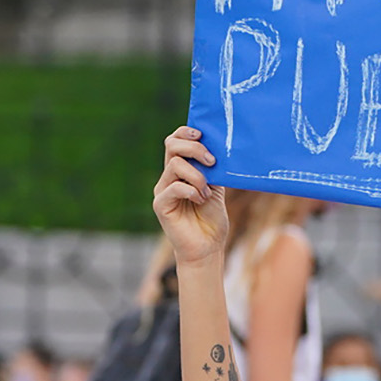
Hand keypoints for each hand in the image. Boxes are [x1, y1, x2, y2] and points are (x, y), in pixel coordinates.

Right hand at [152, 127, 227, 267]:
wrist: (207, 247)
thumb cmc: (211, 218)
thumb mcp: (216, 186)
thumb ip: (212, 168)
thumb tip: (219, 145)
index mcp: (180, 170)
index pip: (174, 141)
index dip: (185, 132)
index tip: (202, 134)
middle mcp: (168, 177)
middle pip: (171, 146)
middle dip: (194, 148)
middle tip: (212, 162)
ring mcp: (162, 190)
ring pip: (175, 165)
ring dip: (197, 176)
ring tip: (207, 192)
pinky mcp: (161, 205)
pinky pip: (174, 187)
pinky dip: (191, 190)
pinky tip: (200, 199)